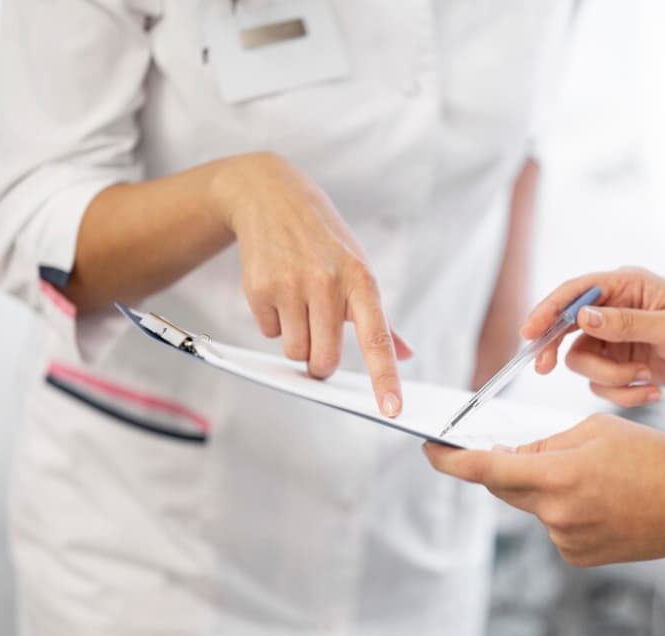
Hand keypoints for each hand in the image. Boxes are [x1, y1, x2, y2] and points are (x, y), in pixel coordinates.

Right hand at [211, 153, 411, 416]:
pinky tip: (277, 291)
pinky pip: (267, 333)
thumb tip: (406, 354)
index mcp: (361, 281)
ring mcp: (291, 285)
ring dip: (295, 340)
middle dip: (319, 363)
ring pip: (293, 351)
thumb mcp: (358, 268)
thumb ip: (380, 318)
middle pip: (322, 360)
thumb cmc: (324, 240)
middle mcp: (328, 283)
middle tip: (318, 344)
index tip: (392, 410)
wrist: (271, 196)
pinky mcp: (259, 287)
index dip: (385, 378)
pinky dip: (272, 322)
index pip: (377, 339)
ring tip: (297, 305)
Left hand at [424, 414, 664, 566]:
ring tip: (592, 474)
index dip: (450, 461)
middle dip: (504, 467)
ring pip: (533, 505)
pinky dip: (562, 508)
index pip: (486, 470)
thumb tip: (511, 456)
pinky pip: (554, 525)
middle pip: (505, 488)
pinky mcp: (580, 557)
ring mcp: (568, 541)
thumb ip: (546, 443)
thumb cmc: (656, 458)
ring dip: (543, 487)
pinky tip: (600, 499)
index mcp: (560, 475)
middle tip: (516, 447)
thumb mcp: (597, 430)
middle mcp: (557, 515)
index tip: (429, 450)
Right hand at [523, 268, 664, 406]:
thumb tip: (582, 317)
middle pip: (566, 327)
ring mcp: (616, 337)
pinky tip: (653, 389)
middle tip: (543, 369)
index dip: (547, 311)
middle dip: (556, 350)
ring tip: (643, 379)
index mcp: (626, 286)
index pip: (574, 292)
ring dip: (609, 379)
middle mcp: (615, 308)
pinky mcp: (622, 363)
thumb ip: (624, 323)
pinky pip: (601, 383)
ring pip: (582, 362)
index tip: (529, 333)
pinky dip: (622, 392)